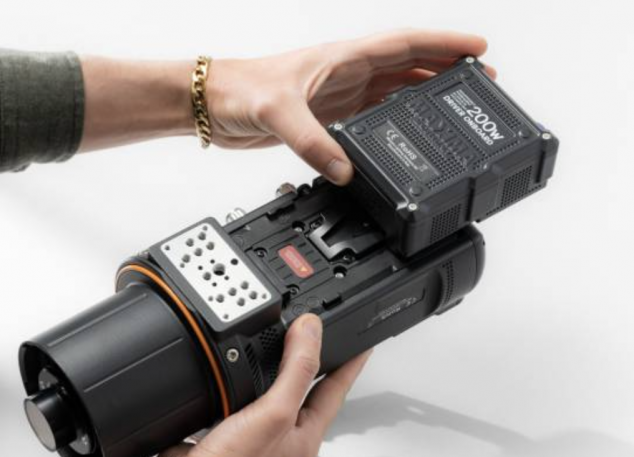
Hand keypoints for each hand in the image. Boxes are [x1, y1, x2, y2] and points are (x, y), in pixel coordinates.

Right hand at [160, 314, 371, 456]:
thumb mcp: (276, 410)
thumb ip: (297, 368)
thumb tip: (311, 330)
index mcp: (306, 436)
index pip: (337, 391)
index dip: (350, 365)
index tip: (361, 346)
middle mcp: (286, 439)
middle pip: (310, 396)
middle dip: (320, 371)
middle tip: (330, 350)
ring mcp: (261, 439)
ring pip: (280, 398)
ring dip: (285, 376)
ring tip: (293, 359)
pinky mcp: (236, 435)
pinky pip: (252, 402)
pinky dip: (253, 385)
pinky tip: (246, 379)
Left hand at [206, 29, 492, 184]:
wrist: (214, 105)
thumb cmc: (240, 89)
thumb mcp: (278, 112)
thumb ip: (312, 143)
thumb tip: (345, 172)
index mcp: (344, 58)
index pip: (405, 44)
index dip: (444, 45)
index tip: (477, 50)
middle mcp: (348, 74)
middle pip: (410, 66)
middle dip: (447, 71)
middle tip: (481, 83)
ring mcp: (341, 95)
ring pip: (396, 91)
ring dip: (426, 95)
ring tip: (456, 106)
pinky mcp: (330, 118)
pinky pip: (373, 118)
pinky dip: (395, 123)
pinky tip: (408, 133)